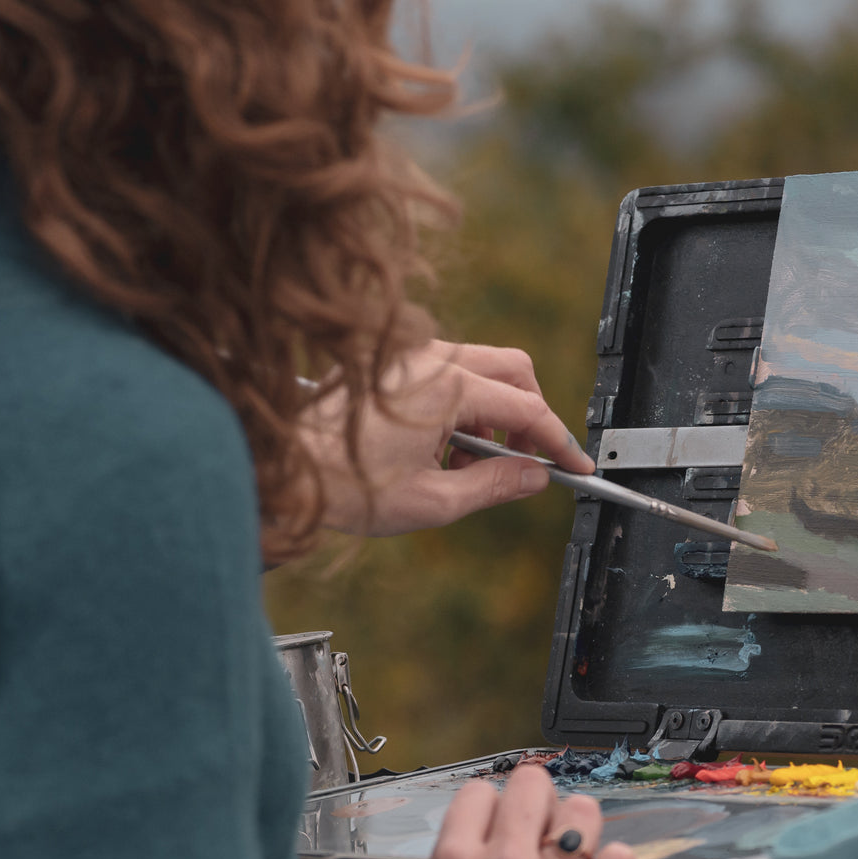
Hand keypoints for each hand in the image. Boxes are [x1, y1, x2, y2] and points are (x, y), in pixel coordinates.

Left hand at [303, 340, 594, 536]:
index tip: (575, 467)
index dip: (559, 442)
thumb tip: (533, 476)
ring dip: (493, 414)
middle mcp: (429, 359)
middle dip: (531, 417)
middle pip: (514, 371)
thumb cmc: (342, 486)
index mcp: (445, 388)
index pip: (527, 409)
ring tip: (466, 467)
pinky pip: (448, 372)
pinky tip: (438, 450)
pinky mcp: (390, 363)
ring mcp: (408, 356)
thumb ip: (494, 486)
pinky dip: (462, 407)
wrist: (281, 469)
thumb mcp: (432, 502)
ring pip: (482, 370)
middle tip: (526, 463)